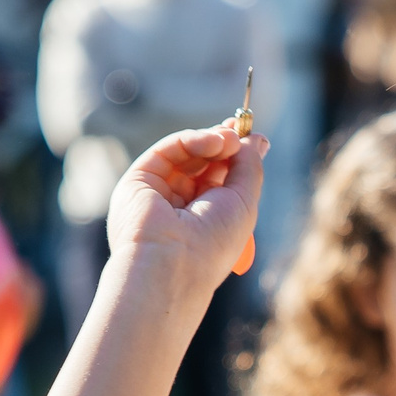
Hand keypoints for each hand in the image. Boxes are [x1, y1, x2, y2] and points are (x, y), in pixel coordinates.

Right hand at [104, 125, 264, 287]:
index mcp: (207, 218)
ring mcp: (159, 193)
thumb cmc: (213, 242)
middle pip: (203, 162)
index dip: (235, 154)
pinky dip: (190, 139)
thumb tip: (256, 138)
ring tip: (227, 139)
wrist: (172, 264)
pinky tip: (212, 140)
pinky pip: (166, 150)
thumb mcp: (245, 201)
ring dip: (211, 140)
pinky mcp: (139, 181)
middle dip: (223, 142)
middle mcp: (181, 206)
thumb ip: (249, 166)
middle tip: (239, 132)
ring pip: (186, 153)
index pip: (220, 177)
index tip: (250, 135)